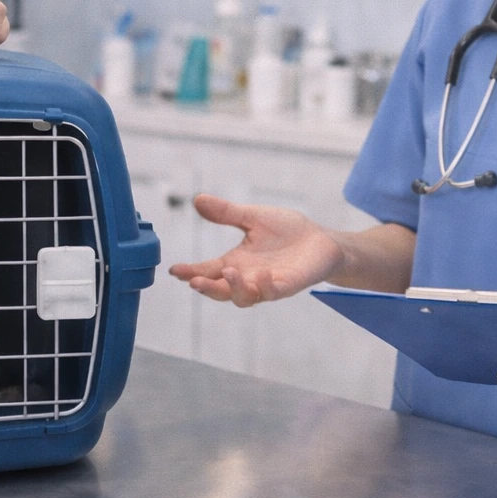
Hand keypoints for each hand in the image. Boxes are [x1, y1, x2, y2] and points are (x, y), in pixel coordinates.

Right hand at [168, 194, 342, 306]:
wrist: (321, 241)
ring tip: (228, 272)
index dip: (191, 272)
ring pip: (243, 297)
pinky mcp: (287, 285)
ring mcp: (267, 284)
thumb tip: (198, 200)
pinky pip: (273, 292)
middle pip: (220, 291)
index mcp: (236, 261)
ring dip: (233, 288)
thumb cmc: (287, 231)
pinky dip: (266, 286)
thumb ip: (227, 213)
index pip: (208, 270)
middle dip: (207, 287)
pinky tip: (263, 274)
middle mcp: (248, 277)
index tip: (175, 270)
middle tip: (195, 281)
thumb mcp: (253, 217)